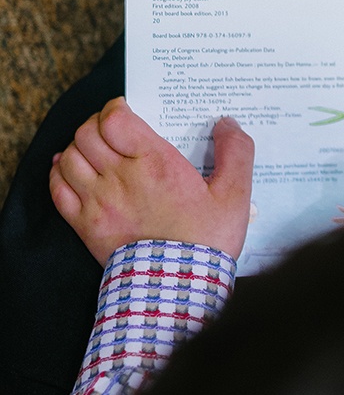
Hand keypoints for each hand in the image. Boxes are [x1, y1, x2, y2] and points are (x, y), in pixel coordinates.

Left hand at [50, 97, 254, 265]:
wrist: (179, 286)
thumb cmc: (207, 240)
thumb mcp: (235, 195)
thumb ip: (236, 153)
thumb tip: (227, 123)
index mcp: (156, 163)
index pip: (115, 119)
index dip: (116, 108)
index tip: (127, 111)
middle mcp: (120, 176)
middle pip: (88, 133)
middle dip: (98, 124)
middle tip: (113, 129)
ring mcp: (98, 201)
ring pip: (70, 156)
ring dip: (79, 146)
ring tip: (95, 149)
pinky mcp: (85, 224)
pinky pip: (57, 188)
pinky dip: (59, 172)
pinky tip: (71, 170)